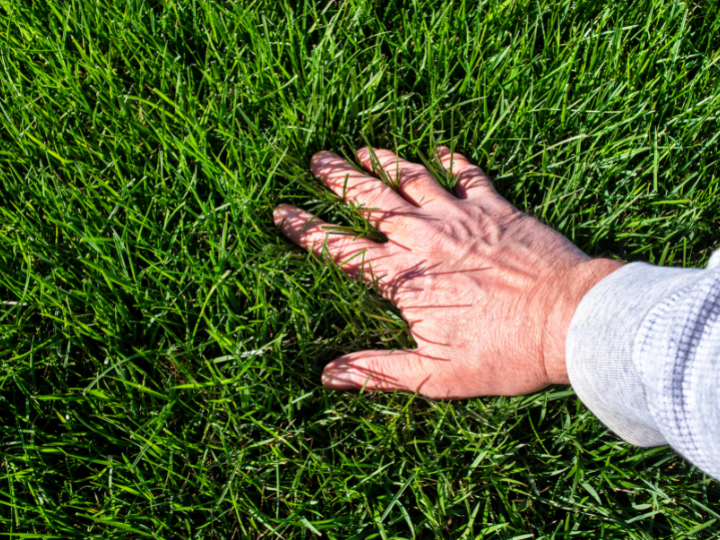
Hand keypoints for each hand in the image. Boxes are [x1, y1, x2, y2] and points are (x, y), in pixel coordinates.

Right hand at [273, 148, 621, 398]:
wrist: (568, 320)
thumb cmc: (504, 353)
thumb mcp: (435, 375)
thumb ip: (379, 370)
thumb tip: (329, 375)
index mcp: (403, 277)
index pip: (340, 249)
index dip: (306, 230)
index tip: (282, 212)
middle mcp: (424, 238)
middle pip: (371, 201)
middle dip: (338, 179)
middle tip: (316, 160)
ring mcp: (461, 216)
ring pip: (412, 178)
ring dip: (383, 162)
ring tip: (360, 148)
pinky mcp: (497, 207)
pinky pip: (469, 174)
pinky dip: (453, 160)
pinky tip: (442, 149)